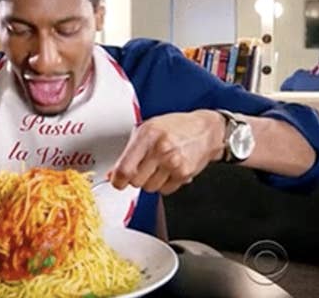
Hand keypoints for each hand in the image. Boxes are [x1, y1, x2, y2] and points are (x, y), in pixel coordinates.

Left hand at [109, 110, 224, 194]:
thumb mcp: (147, 130)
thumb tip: (113, 173)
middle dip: (136, 178)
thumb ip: (129, 151)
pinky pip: (165, 190)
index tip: (117, 181)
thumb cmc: (176, 127)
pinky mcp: (184, 174)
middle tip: (143, 167)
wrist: (206, 129)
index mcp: (147, 135)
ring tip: (159, 166)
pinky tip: (169, 170)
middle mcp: (160, 149)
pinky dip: (164, 184)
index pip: (124, 169)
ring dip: (151, 181)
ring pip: (149, 188)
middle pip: (136, 182)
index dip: (117, 180)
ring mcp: (173, 162)